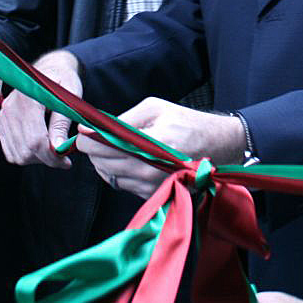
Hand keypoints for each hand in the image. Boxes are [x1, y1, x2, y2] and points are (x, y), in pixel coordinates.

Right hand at [0, 49, 81, 167]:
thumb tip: (57, 149)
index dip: (52, 157)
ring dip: (36, 159)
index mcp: (28, 100)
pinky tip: (41, 147)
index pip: (36, 141)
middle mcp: (10, 109)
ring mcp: (2, 116)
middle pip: (25, 151)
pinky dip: (26, 155)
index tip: (66, 162)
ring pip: (16, 154)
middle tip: (63, 158)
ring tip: (52, 151)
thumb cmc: (63, 80)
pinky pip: (10, 151)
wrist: (50, 68)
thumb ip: (62, 123)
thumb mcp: (70, 98)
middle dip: (46, 160)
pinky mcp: (0, 122)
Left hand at [75, 97, 243, 197]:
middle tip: (97, 138)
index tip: (83, 132)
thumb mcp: (156, 108)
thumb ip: (123, 119)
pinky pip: (122, 184)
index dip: (87, 139)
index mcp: (151, 142)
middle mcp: (150, 168)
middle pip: (102, 163)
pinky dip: (119, 172)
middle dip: (94, 150)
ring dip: (105, 162)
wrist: (219, 145)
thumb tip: (92, 126)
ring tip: (115, 148)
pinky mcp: (153, 194)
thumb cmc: (186, 121)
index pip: (102, 146)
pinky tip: (131, 160)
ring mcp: (151, 185)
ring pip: (109, 176)